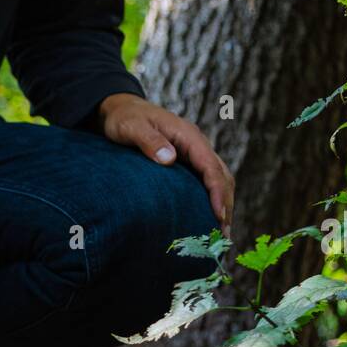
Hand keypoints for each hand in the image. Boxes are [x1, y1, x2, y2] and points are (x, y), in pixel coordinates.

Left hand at [99, 93, 234, 235]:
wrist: (120, 109)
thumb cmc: (124, 118)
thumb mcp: (131, 128)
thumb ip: (149, 141)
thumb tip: (169, 159)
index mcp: (188, 136)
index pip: (211, 167)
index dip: (217, 193)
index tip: (219, 216)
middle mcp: (196, 144)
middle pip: (221, 176)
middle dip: (226, 205)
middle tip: (224, 236)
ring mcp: (194, 152)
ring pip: (218, 179)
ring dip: (223, 204)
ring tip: (220, 234)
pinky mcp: (188, 161)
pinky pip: (207, 181)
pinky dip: (212, 199)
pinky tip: (207, 218)